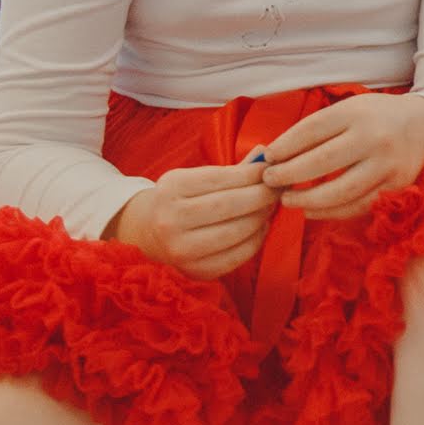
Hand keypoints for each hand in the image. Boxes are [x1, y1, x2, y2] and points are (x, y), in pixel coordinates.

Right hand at [111, 160, 277, 277]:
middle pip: (232, 205)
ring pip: (238, 231)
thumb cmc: (177, 200)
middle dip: (263, 195)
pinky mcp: (195, 271)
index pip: (222, 179)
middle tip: (279, 188)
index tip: (271, 170)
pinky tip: (260, 227)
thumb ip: (230, 170)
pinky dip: (256, 240)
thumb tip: (265, 154)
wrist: (144, 233)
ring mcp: (182, 250)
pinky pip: (238, 256)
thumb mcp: (193, 178)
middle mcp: (172, 220)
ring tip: (270, 207)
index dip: (253, 174)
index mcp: (171, 189)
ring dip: (262, 217)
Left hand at [258, 93, 423, 219]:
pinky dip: (331, 212)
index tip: (268, 158)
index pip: (312, 130)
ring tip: (288, 201)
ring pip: (340, 191)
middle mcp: (374, 138)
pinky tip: (312, 210)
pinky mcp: (396, 187)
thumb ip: (317, 129)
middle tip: (270, 182)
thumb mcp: (350, 109)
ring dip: (308, 199)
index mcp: (357, 112)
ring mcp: (387, 165)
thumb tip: (276, 154)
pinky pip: (358, 206)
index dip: (285, 146)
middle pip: (322, 161)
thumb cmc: (378, 117)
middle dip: (290, 175)